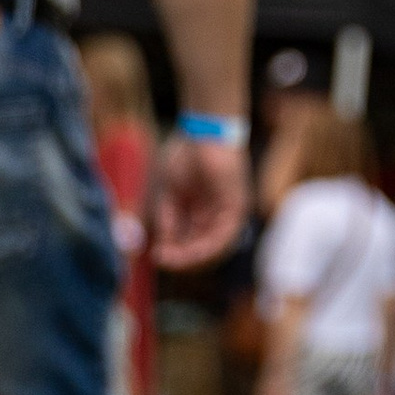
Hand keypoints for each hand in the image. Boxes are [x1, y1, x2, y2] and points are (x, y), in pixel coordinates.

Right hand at [152, 135, 249, 270]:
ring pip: (213, 243)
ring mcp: (227, 210)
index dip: (173, 248)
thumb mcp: (170, 194)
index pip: (188, 237)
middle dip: (182, 254)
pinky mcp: (237, 207)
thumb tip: (164, 247)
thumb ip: (169, 220)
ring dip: (194, 255)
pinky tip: (193, 252)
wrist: (202, 133)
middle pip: (200, 243)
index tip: (157, 256)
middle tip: (163, 261)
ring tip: (175, 260)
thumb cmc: (185, 155)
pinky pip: (226, 234)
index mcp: (197, 207)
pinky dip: (210, 245)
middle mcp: (213, 212)